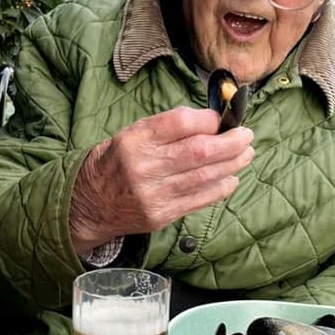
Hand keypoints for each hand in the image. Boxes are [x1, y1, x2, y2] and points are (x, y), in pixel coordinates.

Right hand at [69, 107, 254, 253]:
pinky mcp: (161, 214)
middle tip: (246, 136)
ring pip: (204, 176)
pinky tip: (231, 178)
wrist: (89, 202)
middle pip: (199, 151)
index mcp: (135, 139)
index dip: (208, 120)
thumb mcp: (133, 134)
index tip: (222, 119)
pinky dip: (221, 187)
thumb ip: (168, 128)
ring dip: (232, 164)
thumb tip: (211, 122)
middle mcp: (144, 165)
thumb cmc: (117, 162)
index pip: (180, 123)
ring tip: (246, 154)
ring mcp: (153, 193)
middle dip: (231, 142)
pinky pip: (199, 199)